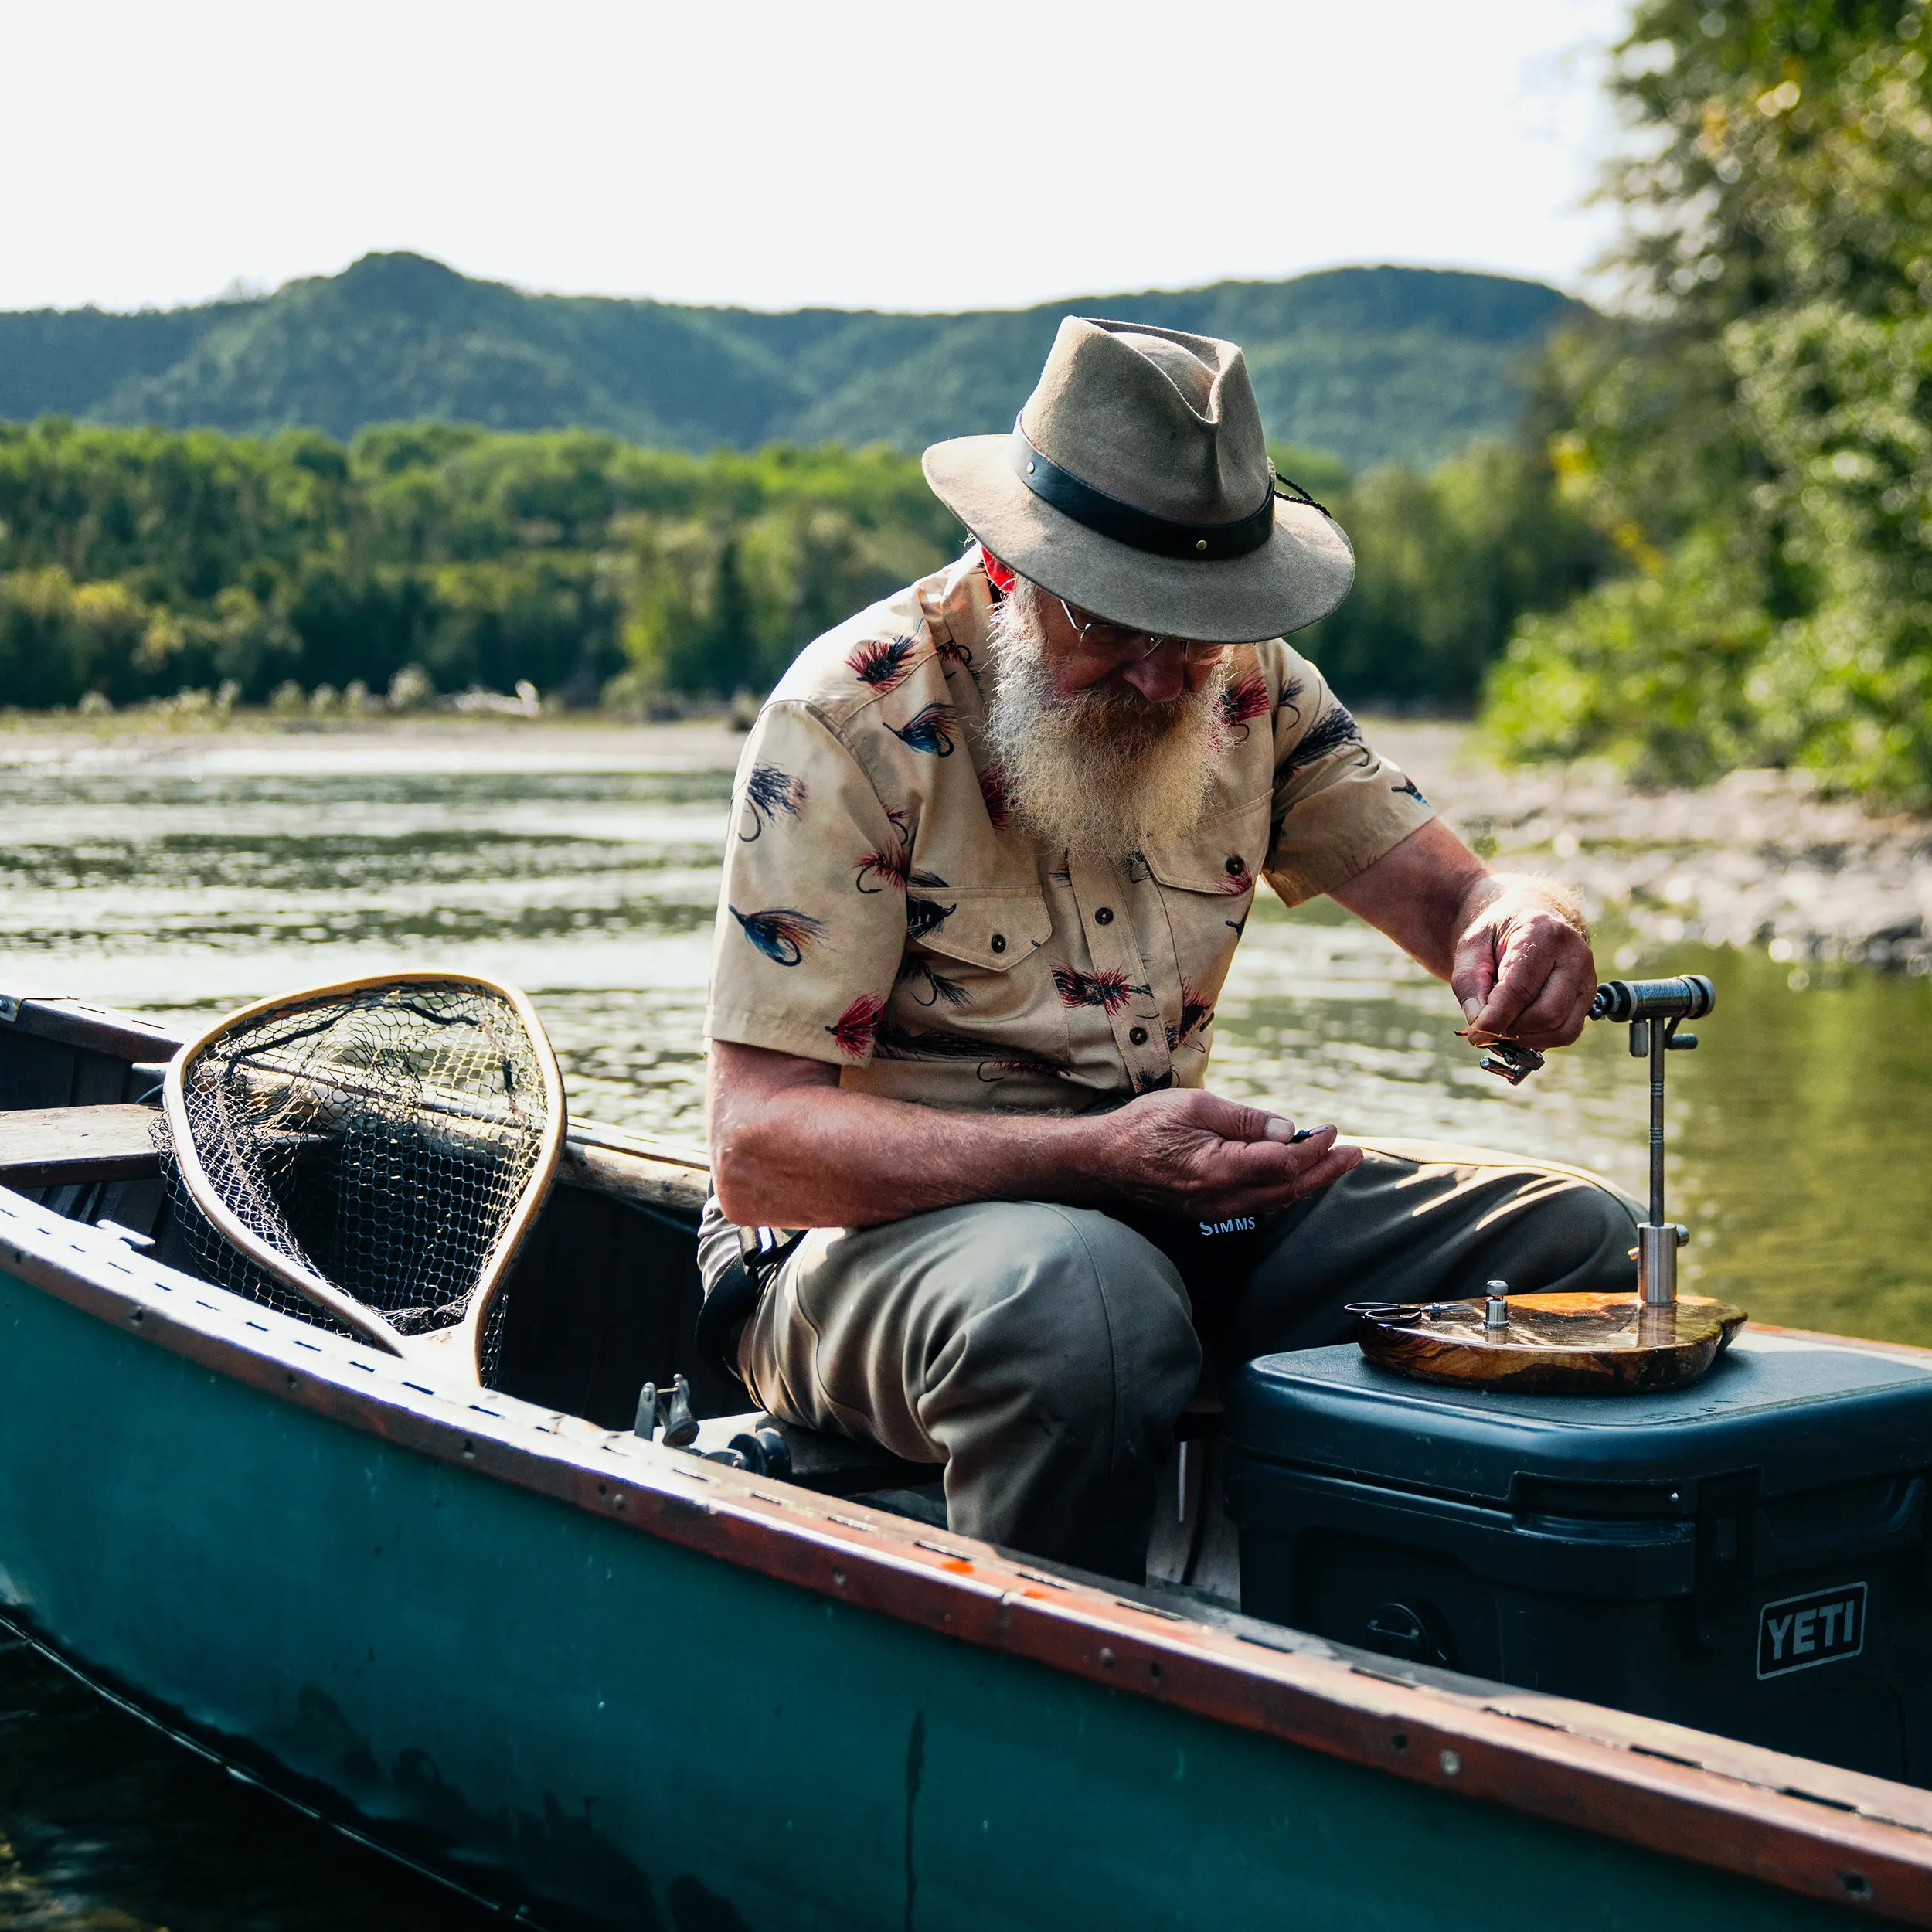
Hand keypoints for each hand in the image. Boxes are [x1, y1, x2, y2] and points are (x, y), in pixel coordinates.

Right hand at [1087, 1089, 1360, 1220]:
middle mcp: (1221, 1198)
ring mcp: (1216, 1210)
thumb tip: (1287, 1129)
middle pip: (1288, 1190)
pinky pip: (1259, 1204)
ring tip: (1336, 1163)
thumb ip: (1243, 1119)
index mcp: (1218, 1169)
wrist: (1103, 1161)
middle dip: (1325, 1171)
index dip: (1313, 1147)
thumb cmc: (1144, 1126)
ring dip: (1309, 1182)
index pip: (1283, 1163)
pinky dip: (1285, 1189)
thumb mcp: (1194, 1105)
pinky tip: (1296, 1175)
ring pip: (1276, 1201)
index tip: (1331, 1129)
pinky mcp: (1210, 1212)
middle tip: (1354, 1153)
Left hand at [1451, 878, 1596, 1049]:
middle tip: (1488, 1025)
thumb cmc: (1498, 935)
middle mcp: (1574, 954)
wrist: (1530, 920)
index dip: (1495, 1019)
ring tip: (1504, 1023)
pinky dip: (1542, 1038)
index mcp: (1541, 932)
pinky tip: (1521, 1027)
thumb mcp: (1471, 946)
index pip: (1520, 989)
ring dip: (1526, 1037)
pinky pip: (1569, 1032)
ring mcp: (1587, 977)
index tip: (1475, 1035)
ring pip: (1561, 1029)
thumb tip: (1479, 1024)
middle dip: (1512, 1028)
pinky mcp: (1589, 996)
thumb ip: (1469, 983)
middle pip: (1546, 1013)